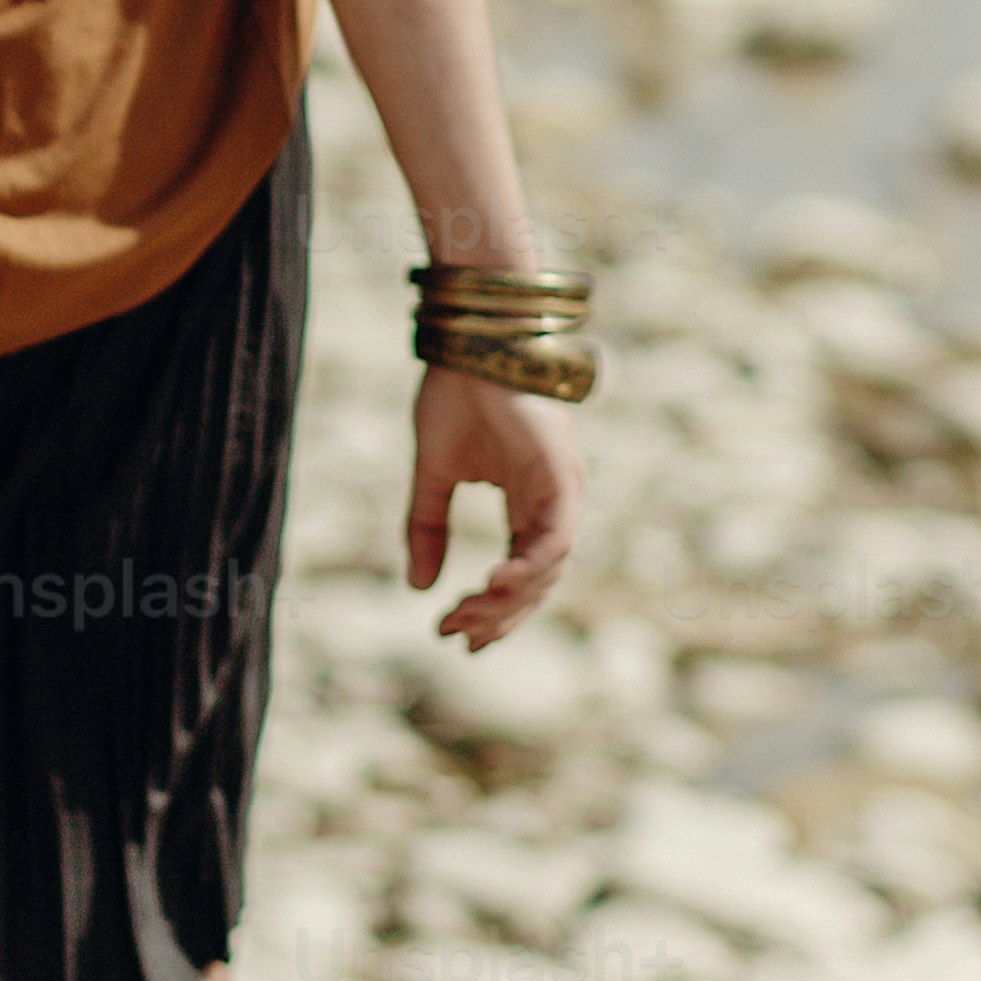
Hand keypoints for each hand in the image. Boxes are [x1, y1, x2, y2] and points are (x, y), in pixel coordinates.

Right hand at [406, 363, 580, 645]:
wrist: (470, 345)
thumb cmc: (456, 397)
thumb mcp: (433, 475)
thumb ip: (427, 529)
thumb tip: (418, 587)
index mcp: (528, 503)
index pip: (520, 572)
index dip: (492, 611)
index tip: (455, 635)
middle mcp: (552, 503)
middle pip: (536, 581)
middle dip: (497, 616)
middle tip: (456, 634)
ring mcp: (562, 490)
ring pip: (548, 567)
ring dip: (509, 599)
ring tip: (467, 614)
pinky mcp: (562, 476)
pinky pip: (554, 536)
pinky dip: (530, 565)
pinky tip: (496, 584)